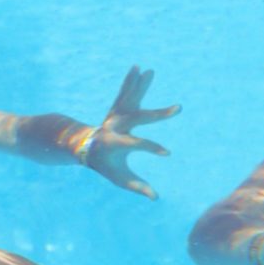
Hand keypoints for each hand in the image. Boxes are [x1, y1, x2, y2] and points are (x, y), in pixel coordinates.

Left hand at [80, 66, 177, 198]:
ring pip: (129, 98)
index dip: (152, 148)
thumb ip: (137, 187)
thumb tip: (155, 198)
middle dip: (159, 114)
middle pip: (139, 118)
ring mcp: (115, 115)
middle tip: (179, 108)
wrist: (84, 150)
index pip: (137, 145)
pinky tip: (137, 67)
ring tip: (150, 71)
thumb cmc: (105, 165)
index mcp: (116, 143)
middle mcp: (115, 126)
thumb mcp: (119, 178)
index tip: (168, 153)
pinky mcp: (116, 108)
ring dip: (140, 85)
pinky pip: (124, 92)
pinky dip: (131, 80)